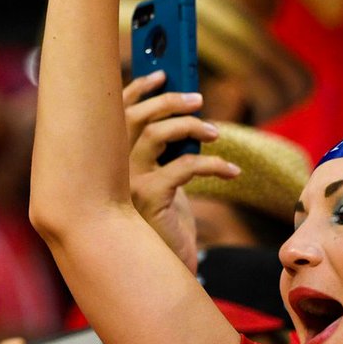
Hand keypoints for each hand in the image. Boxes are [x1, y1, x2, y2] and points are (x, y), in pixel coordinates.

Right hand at [124, 70, 238, 271]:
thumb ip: (163, 152)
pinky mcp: (148, 198)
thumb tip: (185, 114)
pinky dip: (215, 164)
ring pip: (157, 134)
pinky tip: (232, 171)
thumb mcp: (163, 181)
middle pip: (134, 117)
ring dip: (192, 127)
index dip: (136, 90)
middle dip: (168, 101)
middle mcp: (111, 170)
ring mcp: (125, 183)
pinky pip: (184, 165)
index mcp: (110, 162)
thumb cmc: (164, 225)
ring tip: (216, 134)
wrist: (164, 269)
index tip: (161, 74)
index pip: (114, 115)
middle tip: (198, 100)